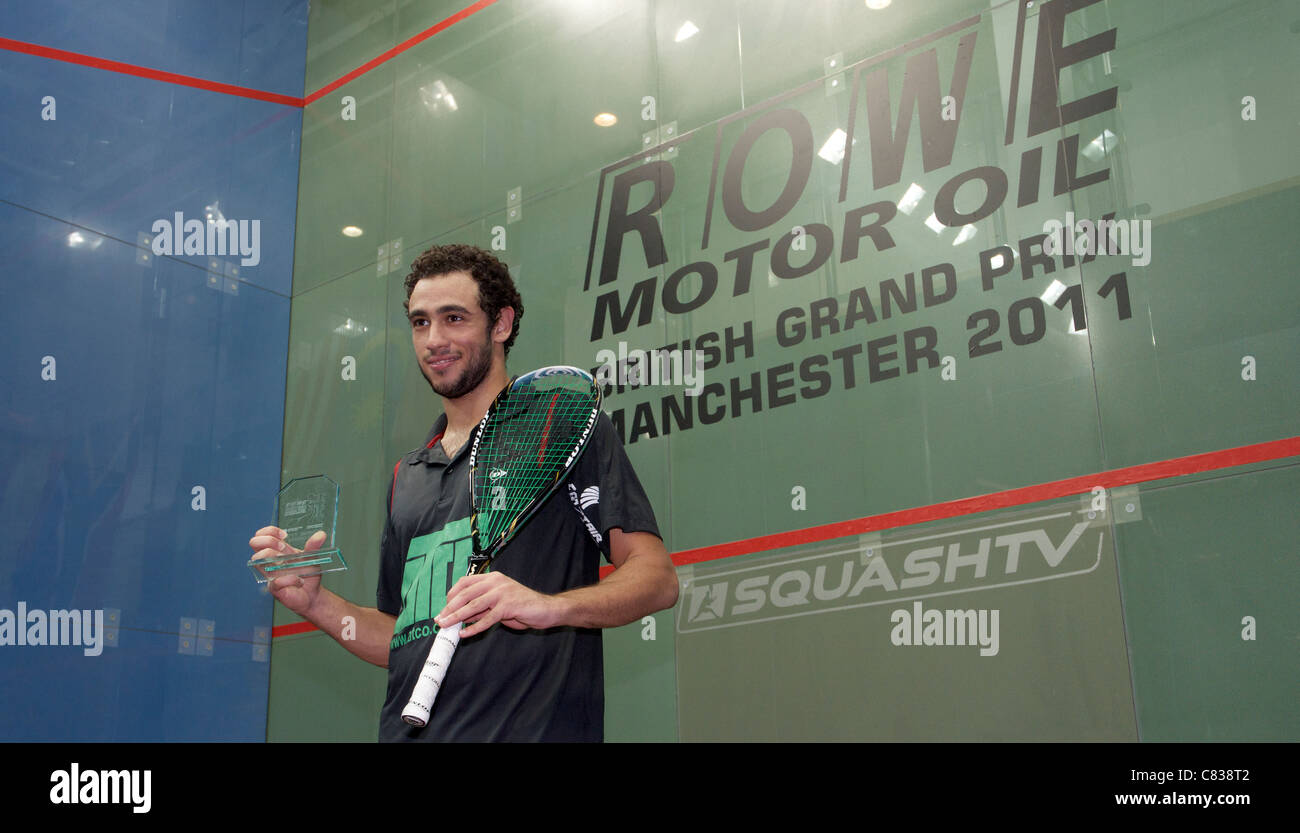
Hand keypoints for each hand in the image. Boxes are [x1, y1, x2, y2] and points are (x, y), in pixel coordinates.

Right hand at [248, 526, 326, 616]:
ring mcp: (269, 574)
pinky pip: (277, 581)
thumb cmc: (307, 574)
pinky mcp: (274, 588)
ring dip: (273, 556)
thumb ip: (314, 546)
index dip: (269, 531)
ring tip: (286, 561)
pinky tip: (299, 581)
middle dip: (268, 541)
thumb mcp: (312, 557)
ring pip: (257, 561)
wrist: (312, 594)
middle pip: (254, 543)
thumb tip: (321, 534)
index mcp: (276, 551)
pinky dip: (291, 579)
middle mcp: (269, 561)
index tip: (284, 535)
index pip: (261, 535)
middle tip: (282, 548)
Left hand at [435, 572, 566, 637]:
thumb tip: (461, 616)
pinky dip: (474, 627)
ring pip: (473, 605)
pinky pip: (487, 618)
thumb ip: (481, 608)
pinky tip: (465, 634)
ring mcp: (502, 593)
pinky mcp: (509, 606)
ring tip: (446, 626)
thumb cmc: (523, 607)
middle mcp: (496, 582)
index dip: (452, 595)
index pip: (465, 583)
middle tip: (440, 620)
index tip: (444, 608)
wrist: (546, 609)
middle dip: (450, 608)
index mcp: (492, 578)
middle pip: (465, 594)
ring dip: (457, 617)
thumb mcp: (498, 606)